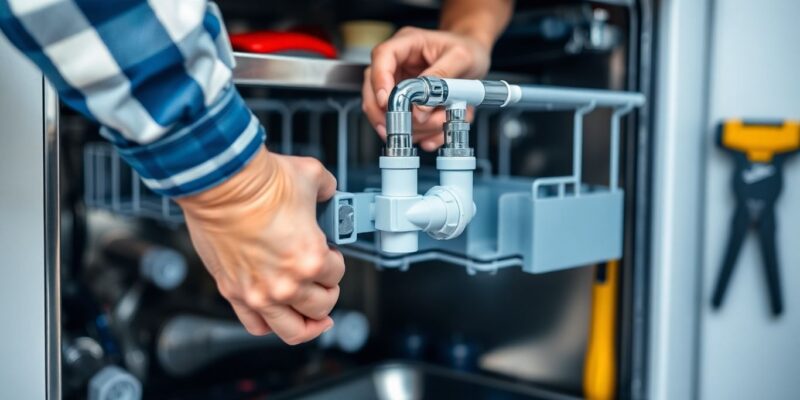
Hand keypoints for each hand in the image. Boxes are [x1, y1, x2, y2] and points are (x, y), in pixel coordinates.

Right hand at [176, 148, 344, 344]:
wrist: (220, 181)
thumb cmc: (259, 181)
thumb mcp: (312, 176)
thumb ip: (326, 190)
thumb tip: (327, 191)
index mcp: (310, 258)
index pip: (337, 273)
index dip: (336, 260)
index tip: (329, 254)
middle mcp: (286, 283)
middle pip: (321, 306)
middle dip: (326, 290)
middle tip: (322, 279)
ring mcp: (258, 292)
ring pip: (294, 330)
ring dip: (307, 322)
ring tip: (312, 314)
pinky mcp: (234, 292)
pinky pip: (257, 325)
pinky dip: (271, 325)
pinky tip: (279, 316)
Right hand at [362, 27, 489, 151]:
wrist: (475, 59)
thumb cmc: (468, 50)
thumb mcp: (462, 58)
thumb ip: (441, 79)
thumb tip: (421, 107)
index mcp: (408, 44)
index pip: (382, 57)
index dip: (379, 81)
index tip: (386, 102)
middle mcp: (398, 64)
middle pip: (373, 89)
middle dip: (388, 114)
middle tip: (407, 127)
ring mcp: (399, 85)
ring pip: (386, 113)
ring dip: (412, 127)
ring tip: (439, 124)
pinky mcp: (406, 104)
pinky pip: (404, 125)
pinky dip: (421, 134)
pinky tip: (437, 131)